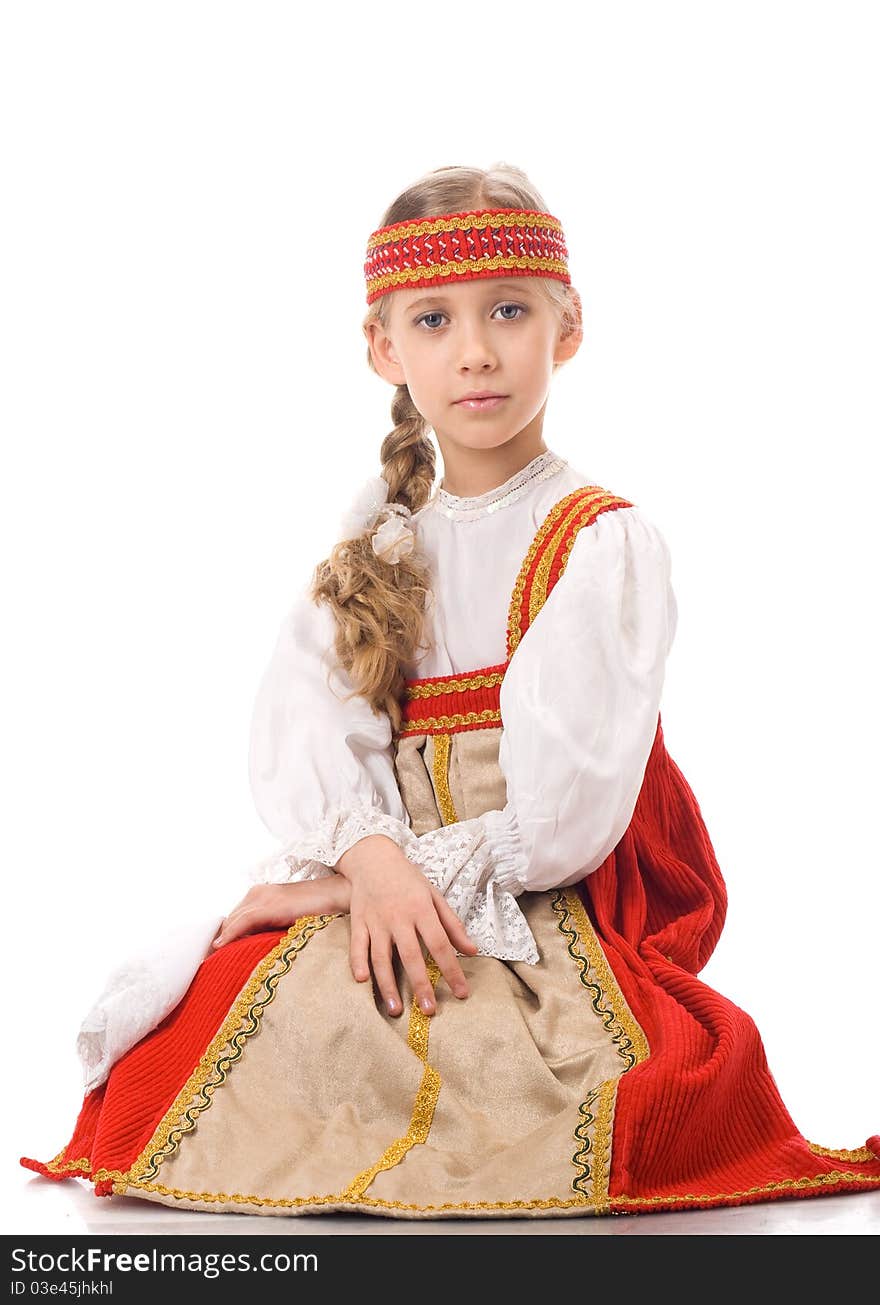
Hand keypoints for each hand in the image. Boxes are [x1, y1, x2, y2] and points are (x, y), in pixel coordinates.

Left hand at [210, 875, 350, 949]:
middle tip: (206, 962)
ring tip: (208, 960)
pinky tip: (220, 948)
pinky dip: (229, 935)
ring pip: (232, 921)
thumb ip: (267, 928)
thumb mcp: (285, 920)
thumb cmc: (316, 910)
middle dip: (218, 940)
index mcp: (259, 895)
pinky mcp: (269, 905)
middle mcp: (256, 893)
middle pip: (229, 920)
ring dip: (220, 940)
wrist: (337, 895)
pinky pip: (241, 922)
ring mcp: (262, 897)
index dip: (223, 937)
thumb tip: (250, 948)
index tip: (212, 955)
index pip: (233, 918)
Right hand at [335, 834, 477, 1017]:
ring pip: (381, 957)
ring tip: (396, 1010)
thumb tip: (472, 950)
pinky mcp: (358, 922)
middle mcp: (399, 916)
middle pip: (411, 955)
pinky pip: (357, 946)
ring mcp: (376, 920)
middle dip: (420, 985)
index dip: (452, 970)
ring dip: (388, 984)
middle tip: (429, 1010)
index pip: (440, 944)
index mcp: (421, 909)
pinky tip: (363, 981)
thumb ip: (452, 925)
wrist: (373, 858)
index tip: (461, 992)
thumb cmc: (408, 879)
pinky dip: (358, 963)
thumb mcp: (434, 896)